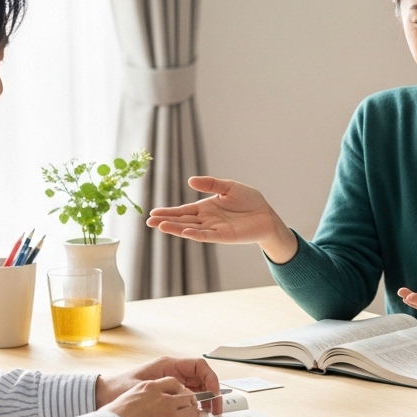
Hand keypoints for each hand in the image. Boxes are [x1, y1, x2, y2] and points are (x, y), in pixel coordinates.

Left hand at [96, 357, 221, 412]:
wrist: (102, 396)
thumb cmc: (118, 388)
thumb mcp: (144, 387)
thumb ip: (165, 390)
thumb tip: (187, 398)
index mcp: (169, 365)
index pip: (199, 366)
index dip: (211, 378)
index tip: (214, 393)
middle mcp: (172, 373)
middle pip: (201, 379)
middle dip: (212, 393)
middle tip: (215, 410)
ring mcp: (170, 384)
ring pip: (197, 390)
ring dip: (205, 401)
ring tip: (207, 416)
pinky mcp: (167, 396)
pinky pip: (187, 399)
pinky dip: (194, 407)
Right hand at [105, 377, 207, 416]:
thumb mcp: (124, 398)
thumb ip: (138, 397)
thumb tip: (136, 406)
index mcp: (150, 388)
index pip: (174, 383)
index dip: (180, 392)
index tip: (182, 398)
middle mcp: (164, 400)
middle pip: (188, 398)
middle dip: (191, 406)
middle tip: (192, 413)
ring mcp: (171, 416)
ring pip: (194, 414)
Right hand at [146, 176, 298, 262]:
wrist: (267, 215)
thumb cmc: (249, 200)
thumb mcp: (229, 187)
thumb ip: (211, 184)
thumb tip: (190, 181)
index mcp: (206, 208)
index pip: (183, 211)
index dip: (168, 212)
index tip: (153, 213)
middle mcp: (207, 220)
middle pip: (183, 221)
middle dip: (166, 221)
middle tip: (149, 222)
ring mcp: (214, 229)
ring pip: (191, 229)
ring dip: (176, 228)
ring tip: (160, 227)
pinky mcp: (224, 236)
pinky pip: (207, 236)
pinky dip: (196, 234)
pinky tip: (185, 232)